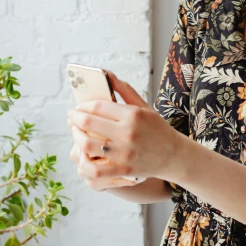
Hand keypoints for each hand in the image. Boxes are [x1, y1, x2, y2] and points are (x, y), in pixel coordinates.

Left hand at [67, 71, 180, 185]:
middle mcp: (127, 133)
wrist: (173, 156)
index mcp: (132, 114)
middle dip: (75, 118)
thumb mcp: (144, 106)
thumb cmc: (157, 129)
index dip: (83, 105)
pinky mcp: (122, 171)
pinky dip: (84, 162)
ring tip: (76, 132)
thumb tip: (107, 74)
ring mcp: (123, 153)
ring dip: (76, 137)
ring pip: (87, 145)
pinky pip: (95, 169)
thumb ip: (124, 90)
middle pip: (89, 123)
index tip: (78, 107)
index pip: (98, 106)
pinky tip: (83, 155)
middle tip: (72, 117)